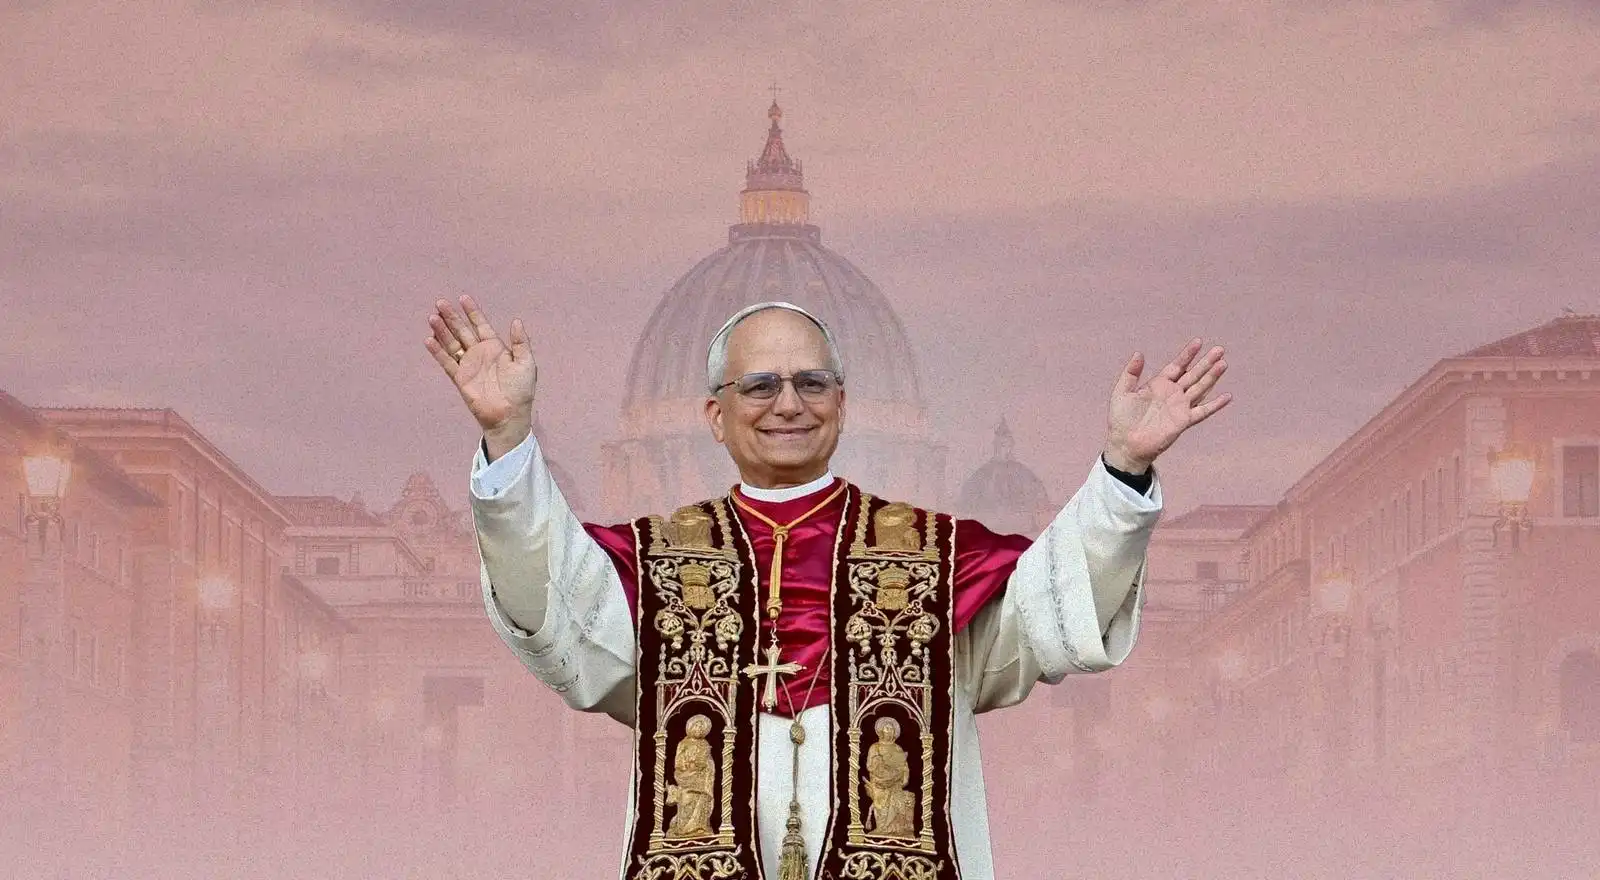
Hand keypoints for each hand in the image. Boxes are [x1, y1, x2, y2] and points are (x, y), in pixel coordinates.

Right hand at [425, 295, 536, 444]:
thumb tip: (516, 321)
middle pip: (462, 331)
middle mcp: (479, 353)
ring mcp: (468, 365)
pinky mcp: (460, 378)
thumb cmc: (521, 389)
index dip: (472, 312)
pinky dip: (438, 352)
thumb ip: (520, 342)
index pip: (481, 325)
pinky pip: (447, 362)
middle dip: (451, 317)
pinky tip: (429, 340)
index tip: (463, 298)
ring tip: (432, 317)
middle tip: (440, 303)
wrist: (510, 414)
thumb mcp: (526, 363)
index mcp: (495, 347)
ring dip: (442, 331)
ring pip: (452, 344)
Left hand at [1104, 338, 1231, 471]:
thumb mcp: (1122, 392)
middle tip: (1219, 349)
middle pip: (1193, 374)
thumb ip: (1131, 372)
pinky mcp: (1184, 421)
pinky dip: (1215, 405)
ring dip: (1212, 377)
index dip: (1188, 354)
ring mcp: (1180, 407)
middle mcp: (1173, 394)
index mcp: (1159, 384)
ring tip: (1223, 364)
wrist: (1126, 443)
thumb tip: (1139, 353)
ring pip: (1200, 388)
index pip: (1177, 366)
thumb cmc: (1121, 419)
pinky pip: (1202, 411)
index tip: (1199, 341)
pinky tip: (1227, 396)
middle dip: (1206, 362)